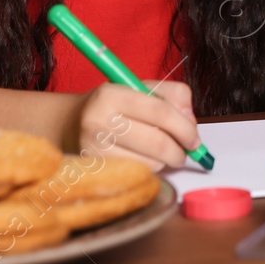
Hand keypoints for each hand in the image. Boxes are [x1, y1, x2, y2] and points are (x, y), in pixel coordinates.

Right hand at [71, 81, 201, 171]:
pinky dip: (150, 170)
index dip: (184, 128)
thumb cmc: (113, 106)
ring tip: (162, 152)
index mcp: (112, 95)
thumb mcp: (140, 88)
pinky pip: (137, 175)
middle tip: (187, 151)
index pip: (159, 112)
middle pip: (157, 142)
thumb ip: (173, 95)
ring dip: (165, 161)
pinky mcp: (94, 170)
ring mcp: (93, 149)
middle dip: (180, 150)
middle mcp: (98, 121)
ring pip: (149, 163)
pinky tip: (146, 160)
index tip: (195, 138)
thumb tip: (191, 121)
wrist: (68, 125)